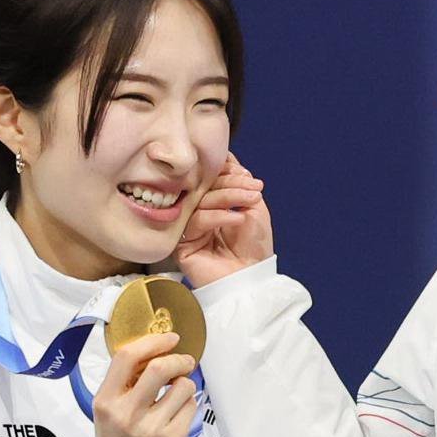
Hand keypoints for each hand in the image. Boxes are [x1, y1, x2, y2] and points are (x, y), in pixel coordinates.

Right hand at [92, 332, 198, 436]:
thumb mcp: (108, 407)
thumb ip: (126, 380)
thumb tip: (158, 348)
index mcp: (106, 401)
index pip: (127, 357)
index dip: (152, 341)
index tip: (169, 338)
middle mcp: (127, 414)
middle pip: (160, 368)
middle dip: (179, 359)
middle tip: (185, 361)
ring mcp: (151, 429)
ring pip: (184, 387)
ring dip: (186, 385)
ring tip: (177, 395)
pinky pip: (191, 407)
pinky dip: (188, 405)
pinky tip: (177, 414)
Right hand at [177, 153, 273, 287]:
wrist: (252, 280)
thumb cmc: (255, 248)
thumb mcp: (254, 208)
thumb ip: (240, 183)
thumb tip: (227, 156)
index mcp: (212, 204)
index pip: (211, 179)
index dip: (227, 172)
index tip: (248, 177)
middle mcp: (197, 214)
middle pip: (205, 187)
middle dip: (231, 182)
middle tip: (254, 187)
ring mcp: (188, 228)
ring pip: (201, 200)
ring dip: (228, 196)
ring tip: (249, 201)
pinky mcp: (181, 244)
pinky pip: (197, 220)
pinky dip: (219, 216)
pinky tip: (236, 219)